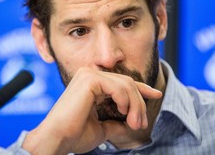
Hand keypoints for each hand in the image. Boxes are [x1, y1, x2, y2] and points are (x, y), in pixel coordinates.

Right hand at [22, 67, 161, 154]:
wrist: (57, 140)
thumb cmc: (75, 135)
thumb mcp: (102, 128)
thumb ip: (116, 123)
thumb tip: (130, 125)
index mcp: (91, 84)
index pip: (122, 82)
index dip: (141, 88)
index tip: (156, 94)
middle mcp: (90, 75)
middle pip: (127, 83)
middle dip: (140, 103)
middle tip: (142, 124)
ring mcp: (89, 74)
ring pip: (126, 84)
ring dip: (136, 105)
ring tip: (136, 124)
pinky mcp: (89, 79)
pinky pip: (118, 87)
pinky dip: (126, 101)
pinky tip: (124, 112)